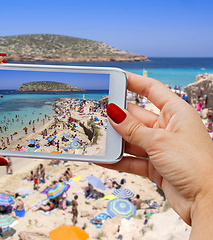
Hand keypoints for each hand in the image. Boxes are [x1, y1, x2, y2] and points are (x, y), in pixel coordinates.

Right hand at [99, 72, 212, 231]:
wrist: (207, 200)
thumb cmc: (196, 165)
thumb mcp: (159, 141)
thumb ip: (132, 128)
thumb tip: (113, 113)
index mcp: (176, 113)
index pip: (152, 90)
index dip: (134, 82)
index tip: (116, 78)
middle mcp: (168, 128)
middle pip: (137, 117)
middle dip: (118, 118)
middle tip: (98, 115)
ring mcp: (161, 148)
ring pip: (132, 140)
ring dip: (116, 141)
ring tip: (98, 140)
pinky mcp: (155, 166)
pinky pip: (132, 159)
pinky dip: (119, 160)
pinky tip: (104, 159)